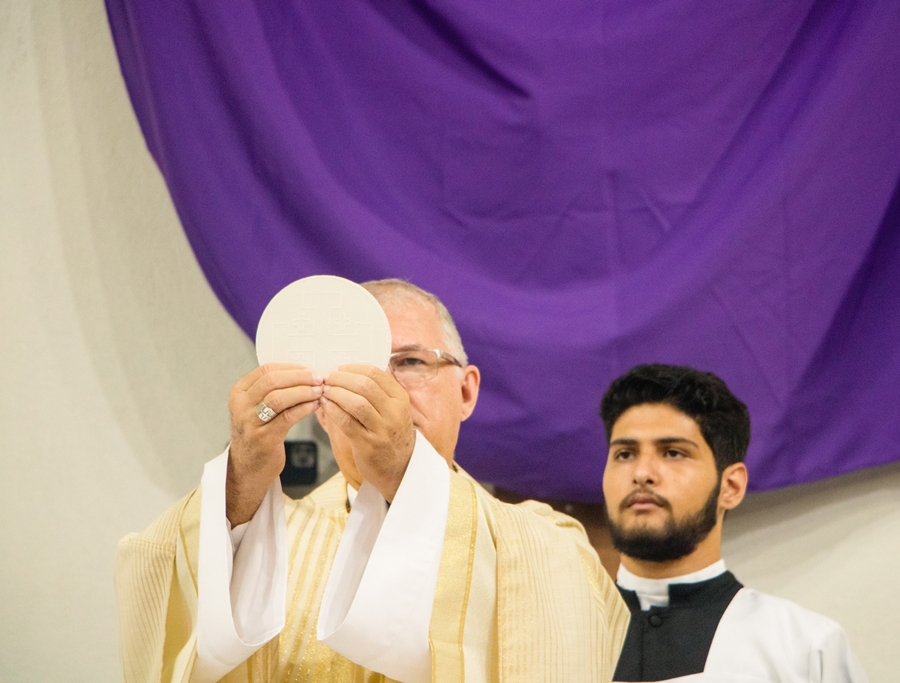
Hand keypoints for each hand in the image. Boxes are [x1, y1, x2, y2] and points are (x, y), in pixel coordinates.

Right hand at [226, 363, 323, 524]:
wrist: (248, 468)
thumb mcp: (257, 407)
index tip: (311, 368)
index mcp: (239, 392)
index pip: (266, 370)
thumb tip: (306, 372)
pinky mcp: (263, 438)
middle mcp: (240, 405)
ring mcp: (249, 422)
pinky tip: (316, 405)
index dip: (292, 367)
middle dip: (300, 377)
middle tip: (320, 378)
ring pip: (279, 397)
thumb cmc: (259, 433)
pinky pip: (287, 417)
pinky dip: (305, 408)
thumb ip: (273, 389)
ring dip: (304, 391)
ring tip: (321, 391)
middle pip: (272, 380)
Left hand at [319, 364, 414, 500]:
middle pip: (364, 385)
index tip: (338, 369)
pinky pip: (347, 422)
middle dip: (341, 379)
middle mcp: (394, 412)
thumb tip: (350, 370)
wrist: (400, 467)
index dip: (352, 368)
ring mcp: (382, 429)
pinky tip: (326, 406)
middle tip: (327, 379)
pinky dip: (333, 410)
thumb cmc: (390, 434)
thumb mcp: (393, 409)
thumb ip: (378, 390)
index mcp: (400, 398)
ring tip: (325, 391)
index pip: (375, 373)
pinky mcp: (368, 444)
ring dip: (335, 393)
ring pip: (356, 402)